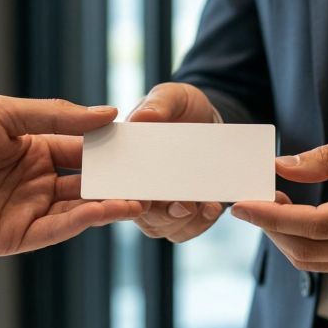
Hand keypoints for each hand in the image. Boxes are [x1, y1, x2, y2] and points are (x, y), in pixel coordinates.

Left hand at [0, 96, 141, 254]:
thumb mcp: (3, 114)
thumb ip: (57, 116)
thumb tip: (109, 114)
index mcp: (32, 147)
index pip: (83, 146)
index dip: (112, 145)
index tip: (145, 142)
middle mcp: (35, 180)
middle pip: (88, 179)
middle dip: (120, 177)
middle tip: (157, 174)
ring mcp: (27, 210)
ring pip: (80, 207)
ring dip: (111, 202)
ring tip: (142, 195)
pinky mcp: (16, 237)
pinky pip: (59, 229)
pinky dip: (87, 220)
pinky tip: (111, 209)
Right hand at [127, 82, 224, 242]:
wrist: (209, 119)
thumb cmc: (182, 107)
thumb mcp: (172, 96)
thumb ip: (159, 103)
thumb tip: (142, 117)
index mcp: (124, 160)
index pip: (115, 186)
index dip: (124, 197)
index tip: (145, 198)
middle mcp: (138, 187)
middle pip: (140, 214)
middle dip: (162, 213)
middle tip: (183, 204)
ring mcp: (161, 204)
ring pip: (163, 227)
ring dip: (184, 220)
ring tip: (204, 205)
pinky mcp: (184, 213)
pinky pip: (185, 230)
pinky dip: (200, 223)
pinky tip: (212, 207)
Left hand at [229, 132, 327, 275]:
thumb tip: (283, 166)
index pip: (318, 225)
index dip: (275, 217)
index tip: (244, 204)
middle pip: (310, 251)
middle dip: (273, 228)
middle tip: (255, 199)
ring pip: (316, 263)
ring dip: (286, 237)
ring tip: (273, 205)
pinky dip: (308, 243)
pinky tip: (299, 218)